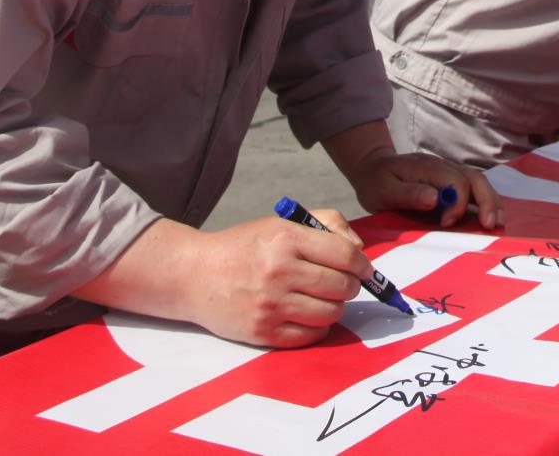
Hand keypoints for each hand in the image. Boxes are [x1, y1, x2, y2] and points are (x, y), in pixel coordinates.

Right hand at [81, 214, 374, 348]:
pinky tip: (308, 315)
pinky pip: (310, 336)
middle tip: (343, 284)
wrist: (194, 274)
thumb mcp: (280, 223)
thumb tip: (359, 250)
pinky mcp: (263, 332)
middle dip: (351, 286)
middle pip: (342, 286)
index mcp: (286, 238)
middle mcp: (279, 271)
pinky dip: (317, 328)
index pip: (345, 255)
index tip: (364, 269)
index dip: (363, 264)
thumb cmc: (244, 247)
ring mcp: (270, 304)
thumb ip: (325, 224)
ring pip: (330, 314)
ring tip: (323, 299)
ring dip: (335, 308)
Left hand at [341, 146, 502, 229]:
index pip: (455, 180)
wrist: (371, 168)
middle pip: (475, 178)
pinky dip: (486, 202)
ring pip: (479, 182)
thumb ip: (408, 193)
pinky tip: (491, 218)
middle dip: (487, 202)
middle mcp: (443, 166)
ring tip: (498, 224)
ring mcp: (449, 172)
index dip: (458, 203)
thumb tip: (434, 199)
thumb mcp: (383, 189)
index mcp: (427, 167)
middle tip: (491, 226)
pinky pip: (474, 189)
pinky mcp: (451, 182)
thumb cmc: (376, 181)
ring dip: (492, 202)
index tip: (447, 224)